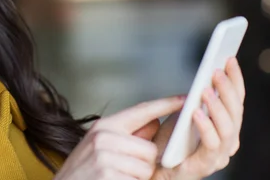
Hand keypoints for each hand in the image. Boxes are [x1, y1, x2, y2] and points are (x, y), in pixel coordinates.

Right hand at [54, 96, 184, 179]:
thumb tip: (155, 123)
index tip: (186, 98)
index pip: (142, 110)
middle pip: (150, 149)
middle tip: (125, 171)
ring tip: (116, 178)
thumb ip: (128, 136)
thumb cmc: (83, 173)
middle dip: (145, 165)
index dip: (166, 104)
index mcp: (104, 126)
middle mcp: (103, 136)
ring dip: (138, 179)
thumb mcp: (100, 148)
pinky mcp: (107, 173)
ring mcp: (104, 155)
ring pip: (146, 167)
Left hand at [152, 57, 244, 179]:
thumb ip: (196, 99)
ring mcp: (219, 155)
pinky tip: (196, 112)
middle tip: (216, 70)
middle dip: (228, 89)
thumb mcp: (182, 113)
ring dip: (218, 107)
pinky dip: (206, 127)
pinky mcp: (205, 166)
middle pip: (236, 112)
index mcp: (226, 126)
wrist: (153, 168)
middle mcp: (228, 141)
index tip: (229, 58)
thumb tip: (205, 76)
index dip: (235, 79)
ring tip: (205, 89)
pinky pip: (211, 145)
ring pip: (228, 129)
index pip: (236, 100)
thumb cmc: (168, 140)